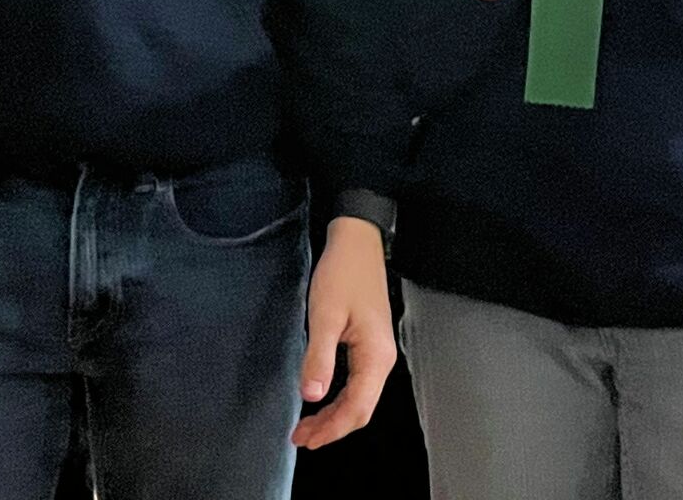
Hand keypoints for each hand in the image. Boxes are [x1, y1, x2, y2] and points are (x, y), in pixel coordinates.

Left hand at [293, 218, 395, 449]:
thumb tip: (311, 396)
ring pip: (359, 398)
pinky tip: (320, 399)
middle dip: (332, 428)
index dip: (331, 429)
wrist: (357, 242)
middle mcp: (382, 360)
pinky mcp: (369, 345)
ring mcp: (378, 353)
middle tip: (300, 437)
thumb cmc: (342, 274)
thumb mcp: (325, 315)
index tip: (304, 440)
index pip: (357, 408)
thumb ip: (319, 357)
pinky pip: (357, 383)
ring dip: (334, 415)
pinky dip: (338, 398)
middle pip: (361, 409)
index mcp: (376, 356)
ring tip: (306, 425)